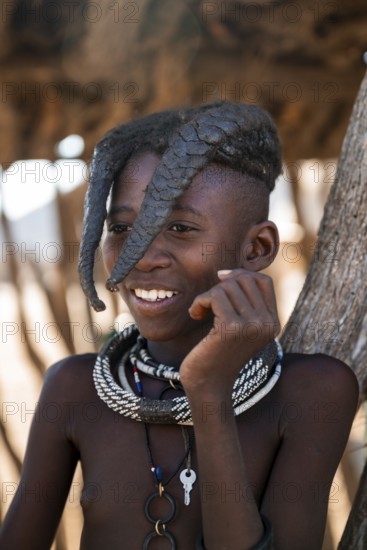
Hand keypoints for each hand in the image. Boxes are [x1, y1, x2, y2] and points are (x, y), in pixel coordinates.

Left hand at [180, 269, 279, 395]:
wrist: (208, 386)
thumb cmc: (218, 354)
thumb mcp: (238, 327)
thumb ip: (242, 303)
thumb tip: (227, 273)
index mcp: (273, 323)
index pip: (264, 281)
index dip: (240, 275)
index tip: (220, 281)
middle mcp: (267, 324)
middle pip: (244, 280)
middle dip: (221, 285)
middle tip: (208, 302)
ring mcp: (251, 325)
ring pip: (226, 287)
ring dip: (208, 296)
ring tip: (201, 311)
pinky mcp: (231, 328)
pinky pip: (213, 296)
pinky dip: (200, 302)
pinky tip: (195, 314)